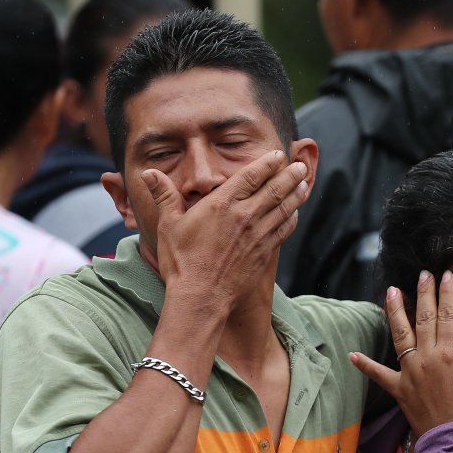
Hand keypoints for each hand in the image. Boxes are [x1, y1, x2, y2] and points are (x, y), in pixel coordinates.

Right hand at [143, 150, 308, 309]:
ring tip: (304, 182)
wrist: (201, 298)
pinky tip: (294, 213)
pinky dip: (291, 218)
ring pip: (284, 207)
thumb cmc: (181, 262)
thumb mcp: (168, 225)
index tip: (278, 154)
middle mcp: (244, 216)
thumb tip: (148, 173)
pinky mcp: (264, 252)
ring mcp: (257, 235)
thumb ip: (164, 196)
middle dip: (289, 174)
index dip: (268, 162)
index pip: (252, 175)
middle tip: (299, 165)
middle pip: (274, 188)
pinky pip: (284, 230)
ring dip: (296, 193)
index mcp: (222, 203)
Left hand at [350, 270, 452, 436]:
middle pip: (423, 318)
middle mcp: (426, 357)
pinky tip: (352, 355)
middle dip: (423, 294)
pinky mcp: (399, 389)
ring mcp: (410, 372)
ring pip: (399, 335)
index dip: (447, 293)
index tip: (445, 276)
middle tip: (421, 274)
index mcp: (449, 352)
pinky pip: (379, 375)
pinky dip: (365, 365)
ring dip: (394, 312)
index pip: (448, 314)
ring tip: (391, 292)